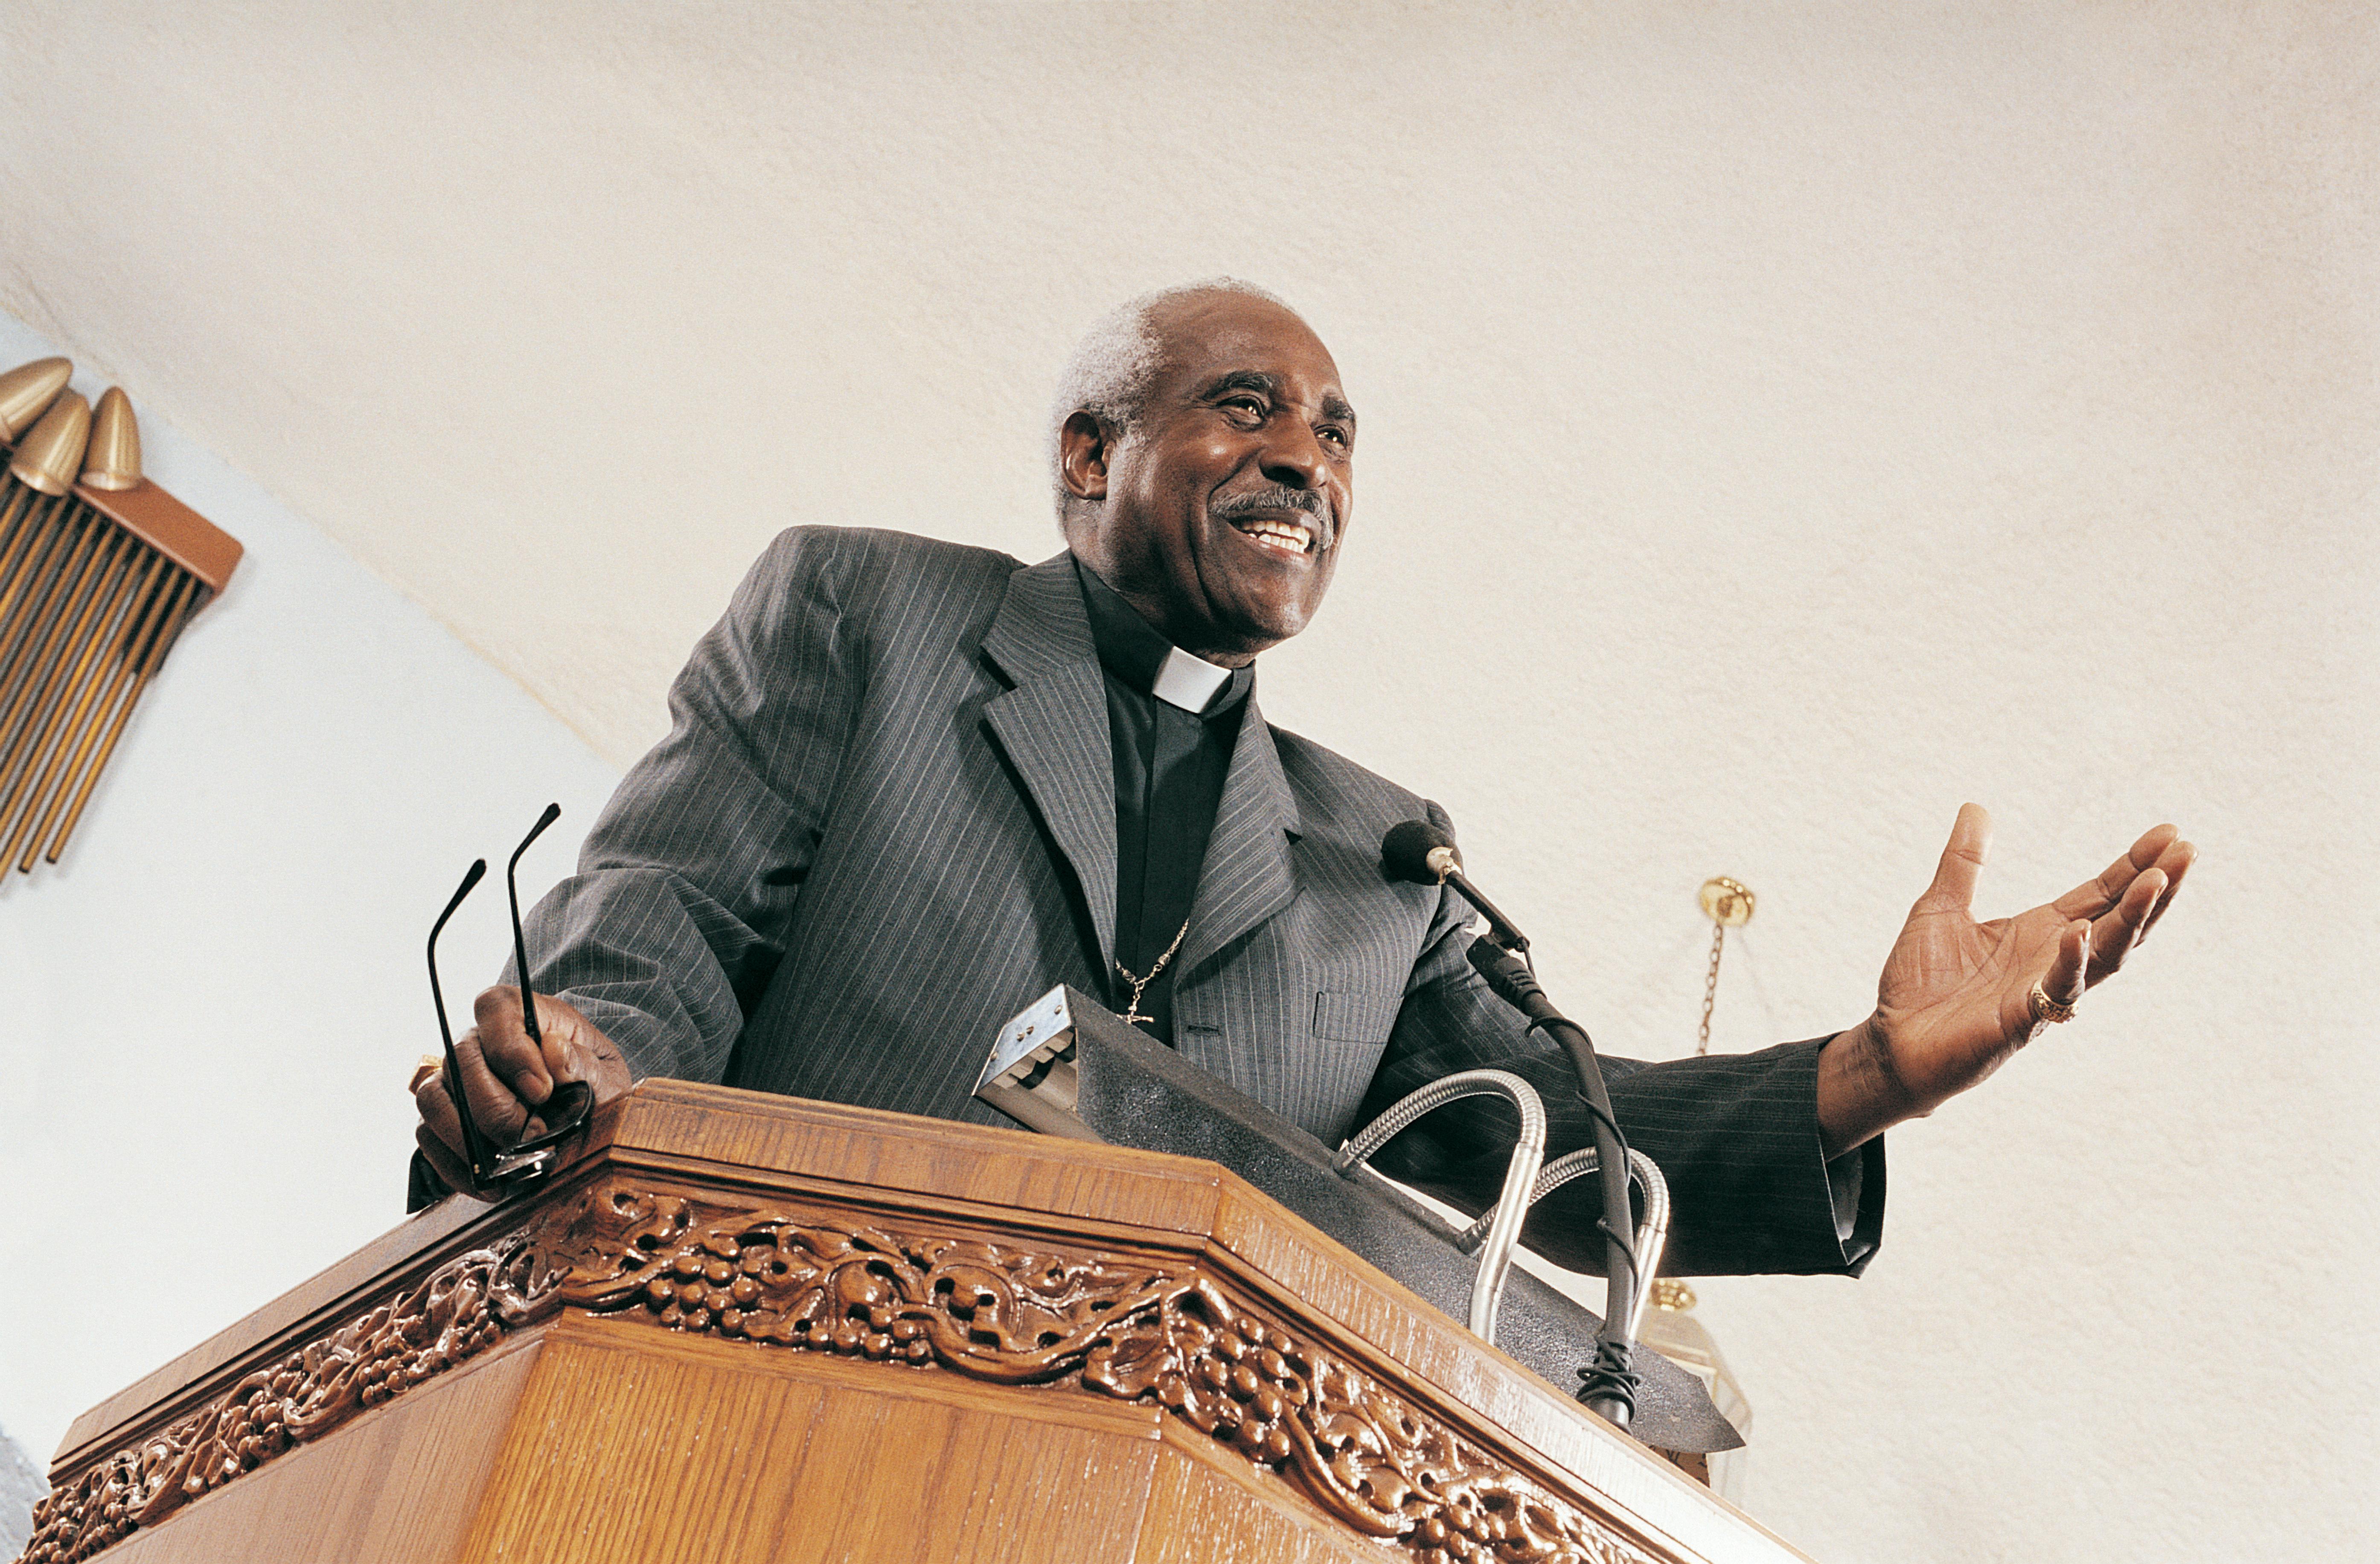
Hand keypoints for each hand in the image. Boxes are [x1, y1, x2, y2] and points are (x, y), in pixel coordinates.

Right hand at [413, 986, 633, 1193]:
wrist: (583, 1119)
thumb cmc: (594, 1086)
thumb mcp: (605, 1073)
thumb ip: (583, 1062)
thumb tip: (553, 1051)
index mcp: (524, 1015)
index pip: (496, 1008)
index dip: (511, 1049)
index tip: (541, 1091)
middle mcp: (480, 1041)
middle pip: (460, 1058)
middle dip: (496, 1106)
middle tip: (533, 1137)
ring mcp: (454, 1079)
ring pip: (434, 1098)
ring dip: (469, 1137)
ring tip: (512, 1163)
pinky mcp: (443, 1117)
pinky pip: (428, 1136)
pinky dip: (458, 1166)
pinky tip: (494, 1183)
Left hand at [1817, 804, 2193, 1156]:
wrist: (1890, 1041)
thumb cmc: (1919, 981)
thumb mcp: (1940, 905)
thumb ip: (1964, 861)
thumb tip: (1975, 806)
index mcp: (2041, 932)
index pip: (2102, 893)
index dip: (2135, 865)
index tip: (2171, 833)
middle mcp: (2054, 960)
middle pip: (2121, 920)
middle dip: (2156, 887)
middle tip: (2188, 850)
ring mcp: (2044, 992)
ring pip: (2106, 955)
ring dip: (2133, 918)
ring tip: (2158, 881)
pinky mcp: (2021, 1022)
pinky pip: (2056, 990)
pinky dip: (2071, 960)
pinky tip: (2081, 931)